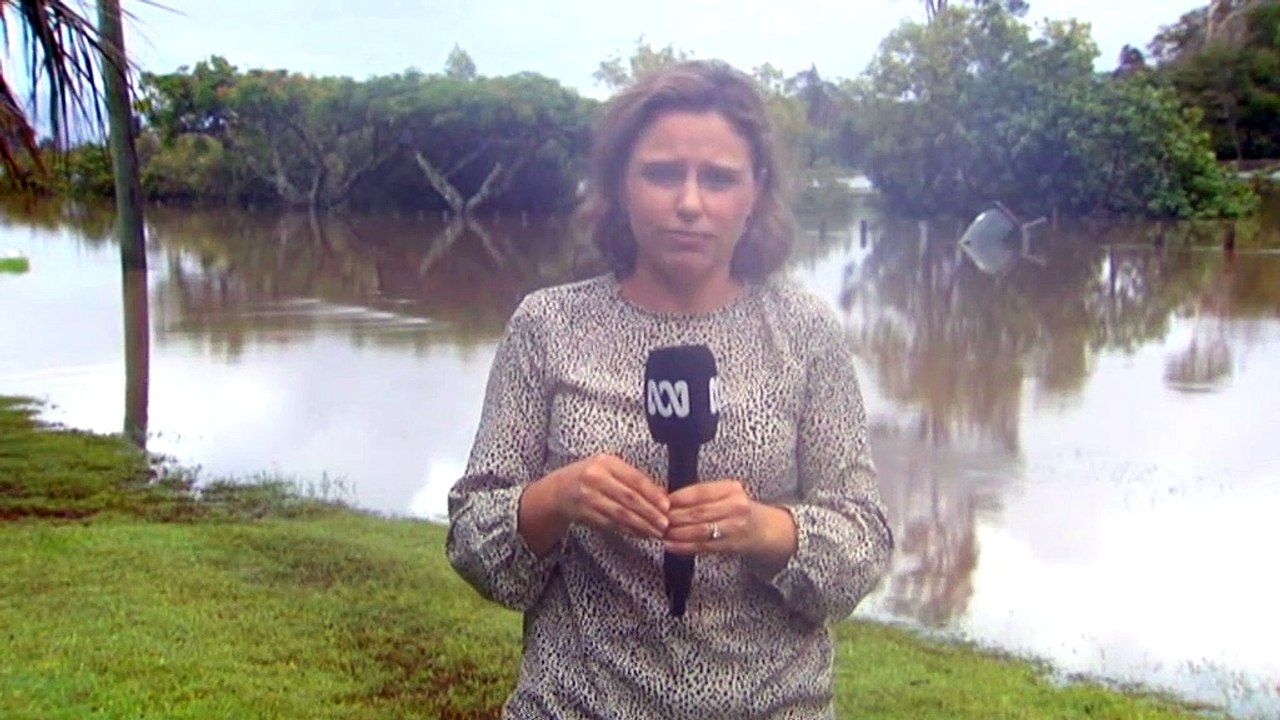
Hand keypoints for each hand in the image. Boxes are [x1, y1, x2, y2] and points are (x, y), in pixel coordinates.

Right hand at [551, 453, 669, 539]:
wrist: (557, 491)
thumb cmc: (589, 476)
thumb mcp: (608, 468)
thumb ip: (631, 478)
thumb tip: (661, 494)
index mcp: (605, 462)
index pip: (635, 479)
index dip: (652, 494)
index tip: (667, 506)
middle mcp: (595, 478)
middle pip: (629, 498)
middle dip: (650, 513)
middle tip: (665, 524)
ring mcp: (588, 497)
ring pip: (620, 514)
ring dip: (641, 525)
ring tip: (656, 532)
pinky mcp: (584, 514)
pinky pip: (610, 524)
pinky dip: (628, 530)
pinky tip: (640, 534)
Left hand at [664, 480, 797, 571]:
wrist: (768, 530)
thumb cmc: (740, 511)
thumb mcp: (726, 495)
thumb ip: (702, 496)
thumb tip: (666, 497)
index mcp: (731, 488)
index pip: (699, 491)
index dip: (676, 498)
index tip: (659, 501)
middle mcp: (736, 506)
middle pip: (696, 512)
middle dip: (672, 517)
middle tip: (655, 520)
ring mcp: (735, 526)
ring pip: (698, 530)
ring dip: (675, 533)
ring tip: (660, 533)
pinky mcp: (732, 544)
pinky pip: (703, 546)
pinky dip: (684, 546)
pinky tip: (670, 546)